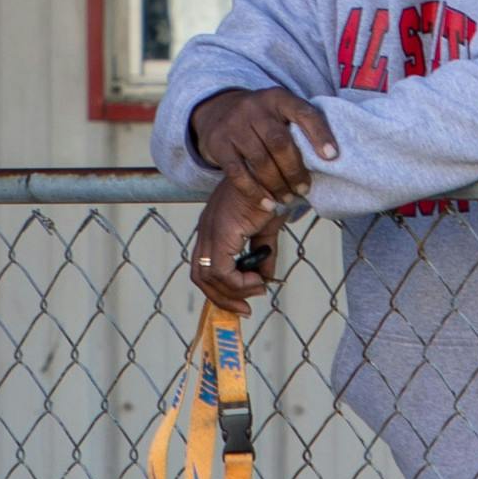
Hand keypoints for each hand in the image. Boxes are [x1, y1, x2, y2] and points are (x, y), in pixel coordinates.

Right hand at [188, 87, 337, 203]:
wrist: (217, 110)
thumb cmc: (261, 118)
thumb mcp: (279, 111)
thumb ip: (299, 126)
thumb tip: (330, 158)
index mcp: (278, 98)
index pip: (304, 113)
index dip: (320, 134)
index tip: (332, 156)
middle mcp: (255, 107)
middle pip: (280, 142)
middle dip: (295, 170)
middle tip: (304, 189)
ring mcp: (234, 125)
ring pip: (260, 160)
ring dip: (277, 184)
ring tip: (288, 198)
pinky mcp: (218, 143)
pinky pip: (238, 173)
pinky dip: (254, 191)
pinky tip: (268, 202)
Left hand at [190, 179, 283, 315]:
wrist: (276, 170)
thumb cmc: (273, 192)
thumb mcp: (267, 229)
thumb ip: (263, 253)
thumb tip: (265, 279)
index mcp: (213, 229)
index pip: (203, 268)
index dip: (220, 290)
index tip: (244, 301)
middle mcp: (206, 231)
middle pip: (200, 277)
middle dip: (222, 298)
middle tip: (246, 308)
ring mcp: (211, 230)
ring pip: (208, 277)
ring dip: (233, 291)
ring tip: (258, 288)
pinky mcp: (221, 232)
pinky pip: (220, 270)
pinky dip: (239, 282)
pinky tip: (258, 280)